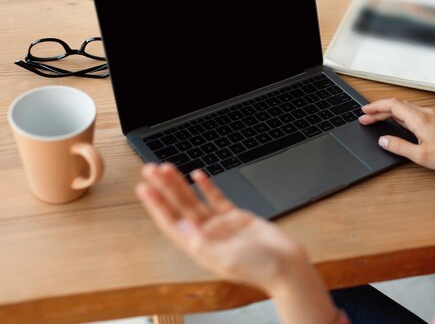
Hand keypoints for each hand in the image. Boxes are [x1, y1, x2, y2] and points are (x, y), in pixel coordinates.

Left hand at [136, 163, 307, 293]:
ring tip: (167, 168)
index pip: (171, 222)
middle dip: (163, 188)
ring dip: (180, 184)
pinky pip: (217, 199)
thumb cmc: (261, 269)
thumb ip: (202, 243)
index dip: (156, 205)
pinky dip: (207, 186)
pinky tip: (197, 175)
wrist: (288, 266)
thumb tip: (181, 227)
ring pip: (195, 200)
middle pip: (179, 207)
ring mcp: (221, 225)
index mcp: (200, 247)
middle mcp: (206, 235)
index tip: (144, 188)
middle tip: (150, 170)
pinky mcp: (237, 217)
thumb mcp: (227, 259)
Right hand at [359, 98, 434, 178]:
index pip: (392, 105)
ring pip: (403, 107)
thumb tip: (383, 140)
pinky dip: (398, 113)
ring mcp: (429, 114)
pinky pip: (411, 111)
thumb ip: (399, 146)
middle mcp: (424, 113)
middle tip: (365, 117)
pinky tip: (394, 120)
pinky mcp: (433, 119)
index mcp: (419, 119)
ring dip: (387, 111)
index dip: (376, 107)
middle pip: (396, 105)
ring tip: (375, 118)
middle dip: (378, 109)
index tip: (365, 112)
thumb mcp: (420, 156)